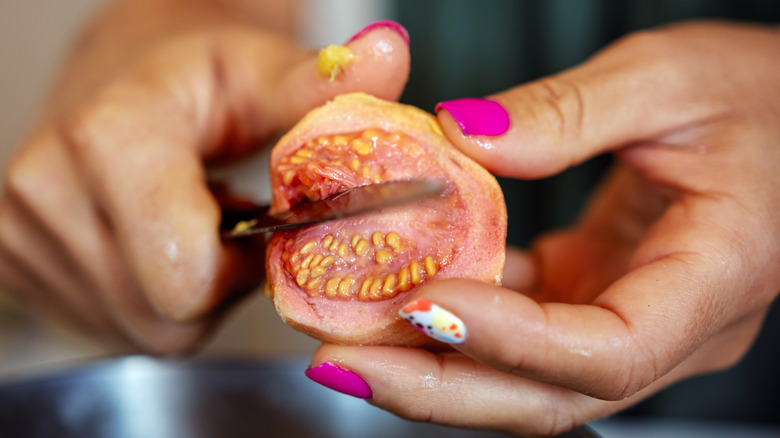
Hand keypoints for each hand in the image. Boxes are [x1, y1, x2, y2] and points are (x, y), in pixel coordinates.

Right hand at [0, 0, 410, 352]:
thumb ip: (321, 85)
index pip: (187, 274)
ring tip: (194, 226)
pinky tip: (159, 241)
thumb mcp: (261, 70)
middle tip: (229, 225)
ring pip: (145, 330)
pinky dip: (154, 299)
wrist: (121, 78)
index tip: (256, 220)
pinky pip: (117, 327)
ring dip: (191, 293)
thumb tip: (388, 56)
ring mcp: (22, 234)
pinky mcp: (15, 264)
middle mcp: (46, 190)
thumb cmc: (195, 74)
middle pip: (168, 316)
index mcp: (109, 138)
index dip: (242, 264)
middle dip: (220, 285)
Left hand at [308, 21, 779, 435]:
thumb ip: (567, 113)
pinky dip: (455, 320)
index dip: (512, 341)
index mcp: (715, 279)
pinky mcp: (594, 297)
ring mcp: (629, 320)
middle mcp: (672, 328)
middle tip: (342, 360)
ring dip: (431, 365)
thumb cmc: (761, 96)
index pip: (609, 350)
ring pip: (525, 379)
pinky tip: (398, 292)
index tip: (426, 302)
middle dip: (438, 386)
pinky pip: (519, 330)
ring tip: (346, 338)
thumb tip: (462, 139)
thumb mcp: (669, 79)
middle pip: (549, 395)